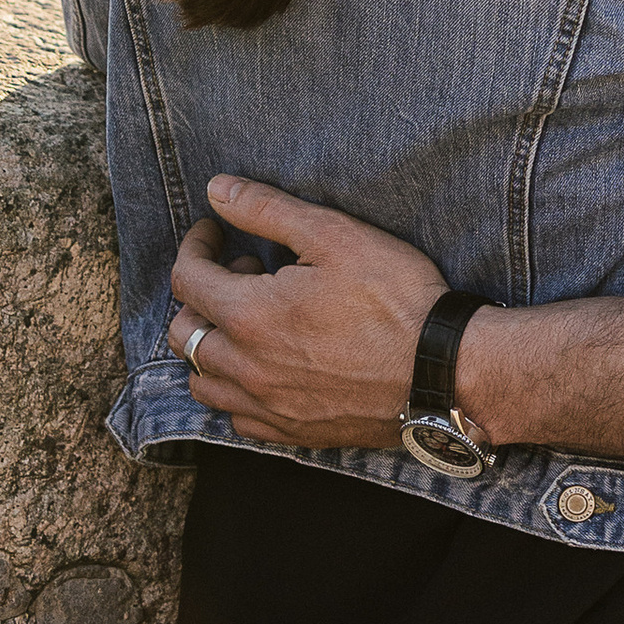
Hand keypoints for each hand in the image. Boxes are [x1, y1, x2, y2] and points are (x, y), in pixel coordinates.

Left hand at [167, 179, 451, 451]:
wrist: (441, 370)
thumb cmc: (394, 296)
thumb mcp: (333, 234)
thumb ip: (266, 209)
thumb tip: (216, 190)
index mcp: (250, 316)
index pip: (187, 279)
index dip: (195, 246)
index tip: (214, 230)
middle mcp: (247, 368)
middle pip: (183, 333)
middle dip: (201, 293)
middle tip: (245, 270)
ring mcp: (267, 406)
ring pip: (202, 382)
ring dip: (211, 345)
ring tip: (252, 318)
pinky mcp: (292, 432)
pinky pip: (236, 417)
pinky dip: (235, 388)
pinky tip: (267, 364)